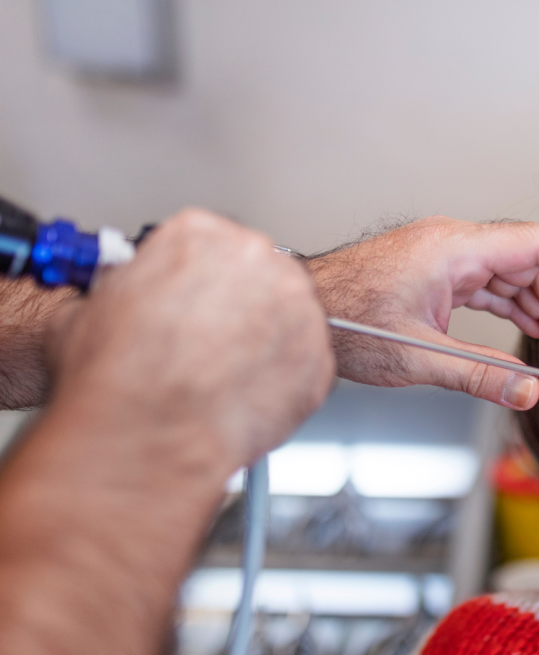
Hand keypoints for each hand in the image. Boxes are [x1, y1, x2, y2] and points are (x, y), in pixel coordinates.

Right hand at [47, 209, 334, 471]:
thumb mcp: (90, 307)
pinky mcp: (319, 357)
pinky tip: (247, 398)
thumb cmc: (121, 377)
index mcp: (201, 234)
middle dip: (237, 309)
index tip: (193, 306)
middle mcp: (257, 259)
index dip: (198, 282)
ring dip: (265, 344)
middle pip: (257, 276)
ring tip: (224, 378)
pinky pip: (305, 365)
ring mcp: (297, 307)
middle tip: (208, 346)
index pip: (212, 245)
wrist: (152, 433)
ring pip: (287, 319)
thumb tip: (119, 300)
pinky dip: (283, 383)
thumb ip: (125, 290)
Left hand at [307, 216, 538, 409]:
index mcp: (453, 249)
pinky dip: (514, 308)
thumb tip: (527, 390)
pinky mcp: (436, 274)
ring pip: (511, 277)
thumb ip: (478, 374)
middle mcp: (453, 245)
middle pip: (529, 265)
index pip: (533, 245)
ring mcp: (444, 258)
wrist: (301, 313)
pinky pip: (489, 285)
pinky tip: (533, 330)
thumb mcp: (418, 355)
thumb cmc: (345, 322)